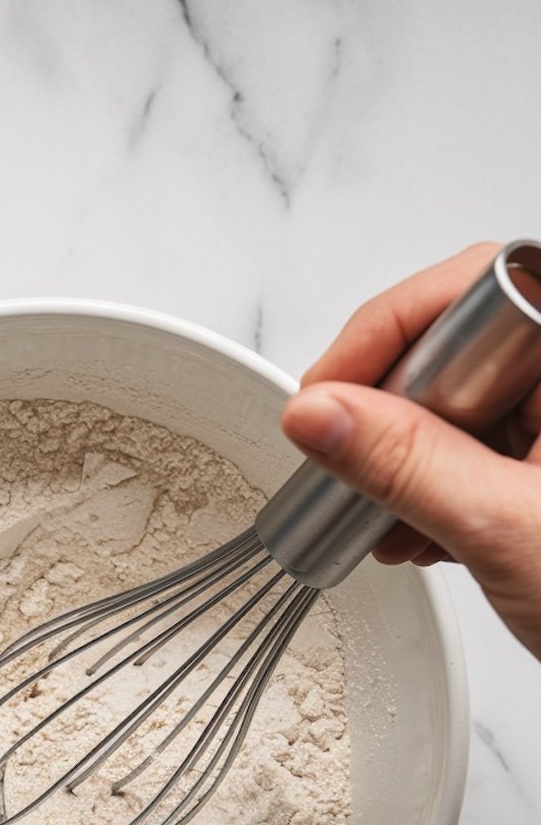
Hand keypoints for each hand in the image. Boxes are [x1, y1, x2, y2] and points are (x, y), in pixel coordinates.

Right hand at [281, 242, 540, 659]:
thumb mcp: (507, 530)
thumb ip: (405, 465)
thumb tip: (317, 415)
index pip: (465, 291)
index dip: (382, 340)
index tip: (322, 401)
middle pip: (455, 345)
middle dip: (391, 415)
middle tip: (357, 470)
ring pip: (461, 399)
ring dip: (406, 463)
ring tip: (387, 522)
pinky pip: (482, 442)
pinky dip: (438, 485)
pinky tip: (419, 533)